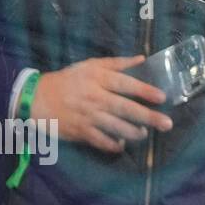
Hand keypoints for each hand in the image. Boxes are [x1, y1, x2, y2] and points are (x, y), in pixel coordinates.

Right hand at [30, 55, 171, 153]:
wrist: (37, 98)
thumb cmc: (68, 80)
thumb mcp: (90, 66)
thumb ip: (117, 63)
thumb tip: (143, 59)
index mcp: (97, 78)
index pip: (125, 84)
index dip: (144, 90)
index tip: (162, 97)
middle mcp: (94, 97)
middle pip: (125, 108)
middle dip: (148, 117)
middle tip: (167, 124)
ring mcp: (88, 116)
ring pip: (116, 127)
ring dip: (134, 133)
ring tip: (144, 133)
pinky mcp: (81, 132)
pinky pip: (102, 142)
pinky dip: (114, 145)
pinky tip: (122, 145)